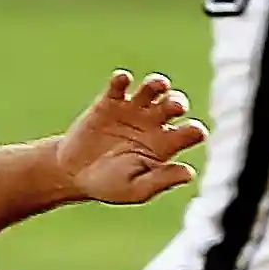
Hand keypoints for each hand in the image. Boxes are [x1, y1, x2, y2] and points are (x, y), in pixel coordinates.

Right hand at [53, 71, 206, 205]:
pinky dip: (121, 80)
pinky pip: (118, 85)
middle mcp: (153, 123)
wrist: (73, 174)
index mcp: (165, 145)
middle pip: (174, 103)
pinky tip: (122, 79)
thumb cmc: (109, 185)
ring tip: (158, 86)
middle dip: (177, 101)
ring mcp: (132, 110)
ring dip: (157, 83)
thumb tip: (189, 173)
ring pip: (152, 88)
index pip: (190, 132)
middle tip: (176, 107)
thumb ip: (161, 180)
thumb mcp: (136, 189)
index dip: (195, 130)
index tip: (193, 132)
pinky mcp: (109, 102)